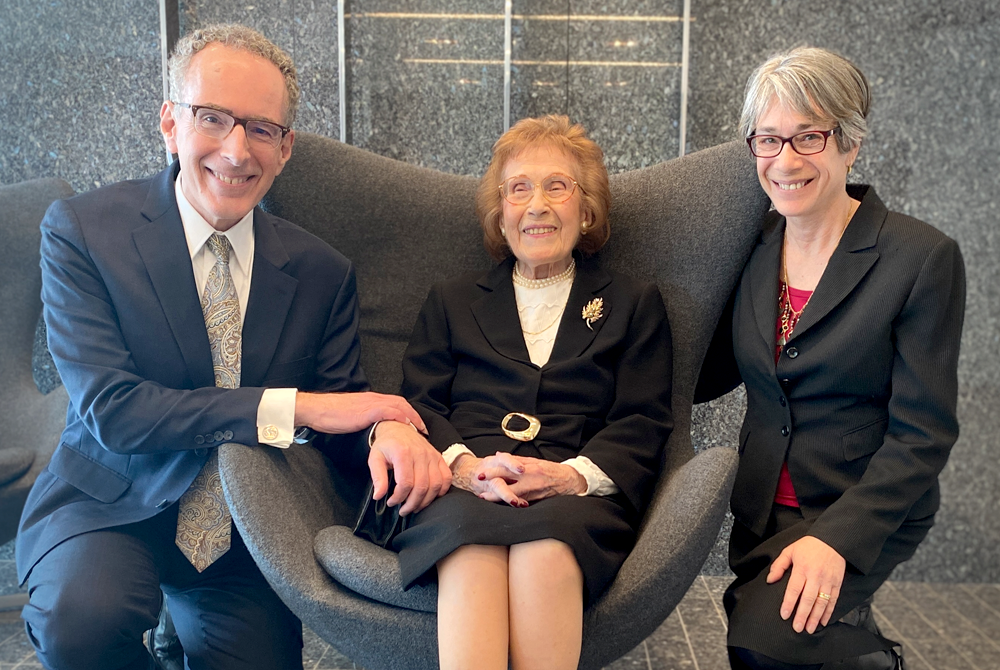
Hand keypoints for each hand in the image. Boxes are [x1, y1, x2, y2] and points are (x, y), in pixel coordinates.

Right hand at [294, 391, 425, 434]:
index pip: (396, 403)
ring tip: (420, 429)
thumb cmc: (332, 414)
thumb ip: (365, 418)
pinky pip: (386, 411)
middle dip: (415, 415)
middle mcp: (374, 398)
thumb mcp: (353, 415)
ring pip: (397, 405)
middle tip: (424, 429)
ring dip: (411, 416)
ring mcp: (370, 404)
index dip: (409, 413)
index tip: (417, 425)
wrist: (317, 409)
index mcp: (371, 400)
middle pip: (401, 403)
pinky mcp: (365, 411)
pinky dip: (398, 416)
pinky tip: (405, 424)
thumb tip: (374, 430)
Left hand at [369, 421, 450, 514]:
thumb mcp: (375, 458)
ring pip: (435, 484)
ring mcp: (432, 455)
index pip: (405, 483)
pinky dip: (441, 490)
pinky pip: (446, 478)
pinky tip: (430, 496)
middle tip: (403, 510)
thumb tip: (378, 496)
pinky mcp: (439, 457)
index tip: (391, 502)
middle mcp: (420, 454)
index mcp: (403, 453)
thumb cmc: (386, 445)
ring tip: (415, 506)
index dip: (398, 498)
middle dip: (412, 503)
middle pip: (422, 487)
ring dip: (426, 501)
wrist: (399, 427)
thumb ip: (377, 477)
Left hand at [453, 453, 585, 506]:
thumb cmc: (550, 470)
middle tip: (480, 489)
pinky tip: (503, 503)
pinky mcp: (537, 499)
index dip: (493, 471)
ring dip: (498, 497)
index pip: (507, 468)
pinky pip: (521, 501)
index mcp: (528, 466)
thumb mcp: (533, 461)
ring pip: (512, 494)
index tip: (482, 474)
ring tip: (486, 498)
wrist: (569, 480)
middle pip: (508, 482)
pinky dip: (511, 502)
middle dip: (493, 486)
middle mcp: (530, 477)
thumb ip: (516, 460)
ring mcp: (533, 489)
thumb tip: (498, 455)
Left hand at [766, 536, 845, 633]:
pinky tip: (823, 621)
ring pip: (821, 602)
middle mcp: (815, 576)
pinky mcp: (837, 583)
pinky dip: (828, 612)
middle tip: (797, 628)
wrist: (833, 540)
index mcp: (802, 568)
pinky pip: (833, 600)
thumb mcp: (790, 550)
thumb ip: (779, 565)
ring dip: (815, 617)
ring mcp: (827, 580)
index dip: (789, 603)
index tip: (785, 615)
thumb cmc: (809, 546)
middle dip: (802, 615)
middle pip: (808, 599)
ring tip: (809, 629)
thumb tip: (770, 580)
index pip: (794, 589)